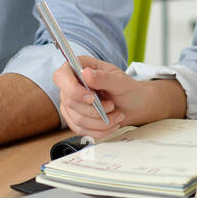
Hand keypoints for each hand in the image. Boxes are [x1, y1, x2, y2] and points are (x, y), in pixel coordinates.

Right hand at [54, 56, 170, 136]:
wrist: (135, 105)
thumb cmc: (128, 89)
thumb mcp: (121, 81)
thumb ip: (104, 78)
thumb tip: (85, 73)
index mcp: (80, 67)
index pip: (61, 76)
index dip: (72, 89)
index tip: (92, 97)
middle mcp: (72, 85)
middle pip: (69, 101)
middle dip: (94, 109)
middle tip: (111, 106)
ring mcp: (71, 103)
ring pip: (77, 118)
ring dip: (100, 121)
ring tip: (116, 115)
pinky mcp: (74, 119)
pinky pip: (81, 129)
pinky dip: (99, 130)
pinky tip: (110, 123)